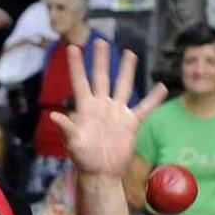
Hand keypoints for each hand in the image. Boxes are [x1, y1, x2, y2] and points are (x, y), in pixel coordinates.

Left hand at [50, 39, 166, 176]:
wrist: (102, 173)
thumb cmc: (84, 159)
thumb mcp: (73, 143)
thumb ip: (67, 128)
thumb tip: (53, 116)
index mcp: (86, 107)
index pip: (80, 81)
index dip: (76, 65)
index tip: (73, 47)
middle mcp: (101, 105)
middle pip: (102, 77)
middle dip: (101, 59)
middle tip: (100, 41)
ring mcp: (117, 112)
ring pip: (123, 86)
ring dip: (126, 70)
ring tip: (129, 52)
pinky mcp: (131, 122)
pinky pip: (145, 107)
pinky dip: (154, 98)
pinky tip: (162, 87)